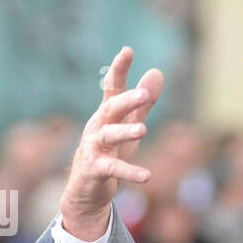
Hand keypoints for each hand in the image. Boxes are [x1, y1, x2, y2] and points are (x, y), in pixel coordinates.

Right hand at [59, 47, 164, 239]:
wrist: (86, 192)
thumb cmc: (109, 154)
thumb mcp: (129, 127)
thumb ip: (144, 104)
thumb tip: (157, 72)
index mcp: (107, 115)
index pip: (112, 88)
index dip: (119, 70)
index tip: (127, 51)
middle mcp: (97, 127)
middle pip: (110, 109)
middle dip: (126, 100)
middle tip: (144, 95)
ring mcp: (93, 148)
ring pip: (108, 136)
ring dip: (125, 132)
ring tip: (143, 130)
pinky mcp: (94, 170)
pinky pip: (111, 169)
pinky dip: (129, 172)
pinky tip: (147, 176)